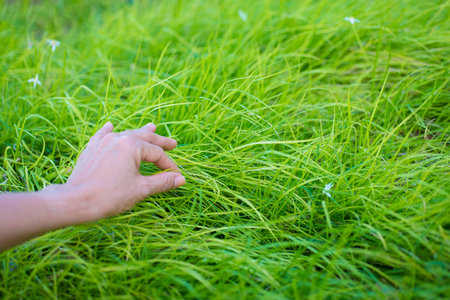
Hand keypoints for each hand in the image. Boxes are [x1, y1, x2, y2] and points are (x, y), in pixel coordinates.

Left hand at [64, 122, 184, 221]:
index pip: (157, 154)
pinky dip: (109, 131)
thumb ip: (162, 182)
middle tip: (173, 143)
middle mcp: (118, 138)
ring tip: (151, 127)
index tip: (176, 175)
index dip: (168, 165)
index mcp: (132, 146)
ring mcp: (103, 141)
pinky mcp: (91, 149)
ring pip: (126, 134)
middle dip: (160, 141)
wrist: (75, 201)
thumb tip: (181, 179)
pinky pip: (102, 135)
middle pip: (144, 137)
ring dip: (140, 133)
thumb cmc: (110, 196)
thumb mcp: (140, 189)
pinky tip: (110, 125)